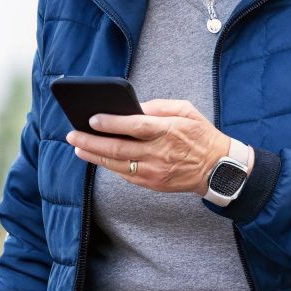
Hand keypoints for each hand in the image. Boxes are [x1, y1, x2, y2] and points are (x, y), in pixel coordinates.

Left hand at [66, 99, 233, 195]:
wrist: (217, 168)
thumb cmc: (201, 135)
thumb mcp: (187, 111)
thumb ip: (159, 107)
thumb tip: (134, 107)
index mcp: (168, 131)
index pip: (134, 126)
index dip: (111, 123)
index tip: (92, 119)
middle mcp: (159, 153)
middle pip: (118, 148)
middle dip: (91, 141)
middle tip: (73, 135)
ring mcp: (155, 171)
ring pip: (117, 165)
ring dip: (94, 156)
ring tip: (78, 147)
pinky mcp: (153, 184)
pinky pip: (125, 175)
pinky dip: (109, 166)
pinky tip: (98, 158)